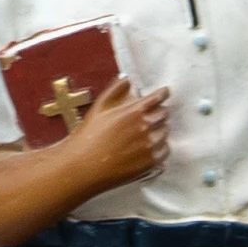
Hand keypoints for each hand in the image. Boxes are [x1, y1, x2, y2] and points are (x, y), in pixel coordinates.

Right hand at [64, 80, 174, 194]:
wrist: (82, 167)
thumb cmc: (87, 137)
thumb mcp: (98, 108)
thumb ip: (115, 90)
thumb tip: (127, 79)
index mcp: (135, 111)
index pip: (159, 98)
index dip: (162, 94)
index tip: (163, 93)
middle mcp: (147, 127)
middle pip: (164, 114)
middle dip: (158, 113)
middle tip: (147, 117)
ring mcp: (150, 145)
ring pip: (165, 132)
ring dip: (158, 130)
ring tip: (143, 135)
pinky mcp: (151, 162)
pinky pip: (165, 150)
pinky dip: (159, 147)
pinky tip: (146, 148)